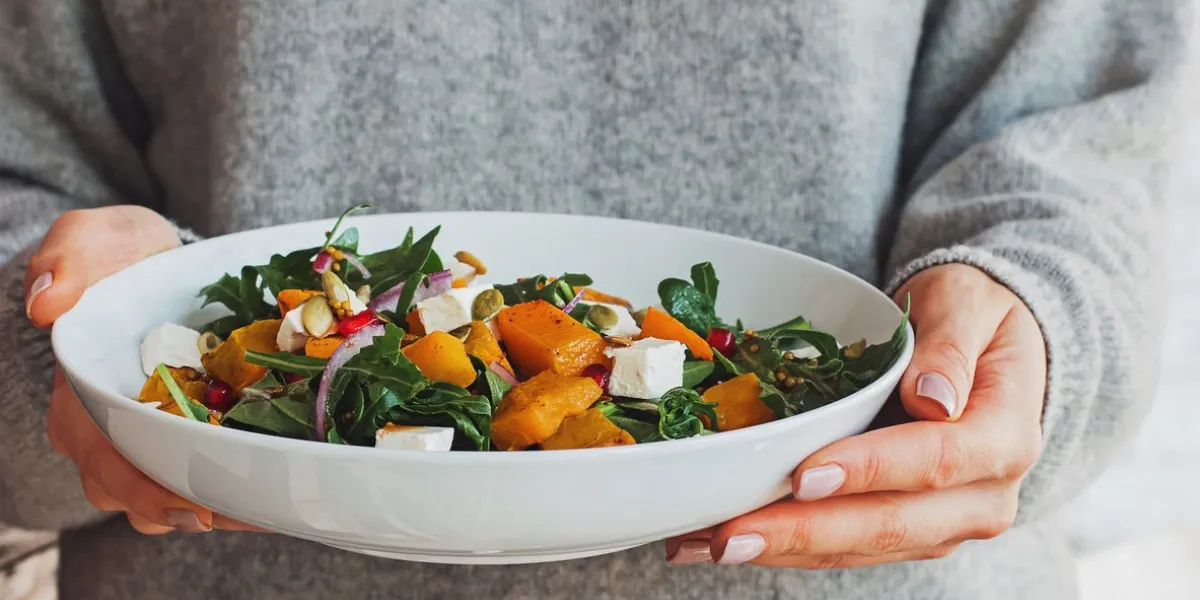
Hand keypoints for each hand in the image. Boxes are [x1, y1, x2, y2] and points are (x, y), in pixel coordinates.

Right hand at [28, 206, 262, 533]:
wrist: (157, 260)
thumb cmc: (123, 253)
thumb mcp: (95, 238)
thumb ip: (71, 256)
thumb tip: (46, 302)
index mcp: (78, 398)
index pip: (103, 460)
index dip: (145, 489)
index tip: (193, 503)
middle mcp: (106, 430)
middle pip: (140, 492)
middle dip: (190, 507)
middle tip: (245, 510)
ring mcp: (144, 436)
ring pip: (169, 496)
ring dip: (214, 505)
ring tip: (263, 506)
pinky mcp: (183, 433)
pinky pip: (198, 477)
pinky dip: (229, 487)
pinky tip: (269, 489)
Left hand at [665, 264, 1044, 566]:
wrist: (991, 348)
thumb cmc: (977, 315)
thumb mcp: (969, 304)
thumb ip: (951, 348)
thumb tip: (932, 401)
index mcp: (1003, 438)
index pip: (936, 462)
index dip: (868, 471)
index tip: (804, 475)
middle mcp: (981, 497)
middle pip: (888, 525)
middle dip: (803, 533)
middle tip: (730, 535)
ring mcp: (942, 522)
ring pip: (858, 548)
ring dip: (781, 549)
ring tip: (705, 543)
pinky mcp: (906, 530)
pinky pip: (844, 545)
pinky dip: (785, 544)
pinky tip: (728, 538)